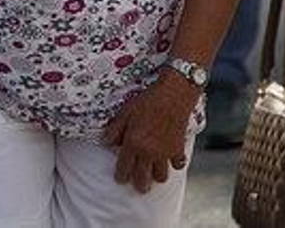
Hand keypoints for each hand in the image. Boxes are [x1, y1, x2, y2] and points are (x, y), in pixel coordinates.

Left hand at [100, 75, 198, 193]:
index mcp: (133, 143)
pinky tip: (170, 161)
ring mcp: (165, 153)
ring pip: (161, 176)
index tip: (120, 180)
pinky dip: (174, 165)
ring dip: (156, 176)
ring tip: (153, 173)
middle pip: (143, 178)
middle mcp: (149, 152)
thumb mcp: (125, 113)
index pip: (124, 167)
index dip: (121, 176)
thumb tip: (106, 143)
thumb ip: (115, 130)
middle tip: (138, 187)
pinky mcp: (179, 149)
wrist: (173, 96)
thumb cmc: (147, 102)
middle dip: (140, 185)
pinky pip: (177, 165)